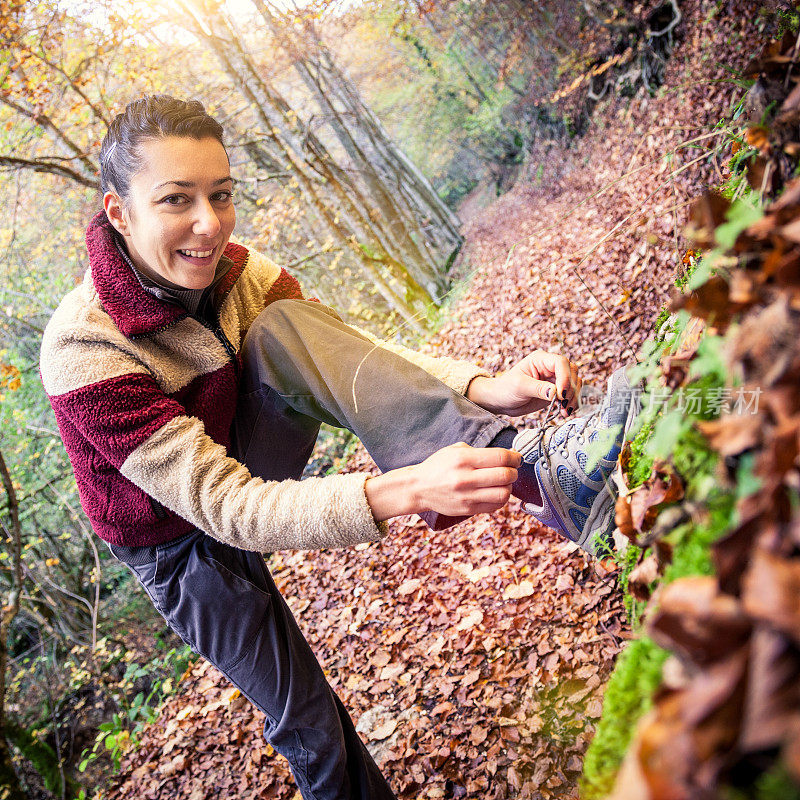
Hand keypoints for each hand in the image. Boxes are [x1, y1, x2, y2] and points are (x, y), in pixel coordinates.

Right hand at [364, 443, 520, 521]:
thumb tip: (506, 455)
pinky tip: (495, 491)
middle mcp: (465, 478)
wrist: (419, 488)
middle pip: (505, 476)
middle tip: (512, 468)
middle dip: (514, 471)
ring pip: (503, 493)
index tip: (516, 457)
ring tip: (504, 482)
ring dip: (509, 486)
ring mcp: (467, 496)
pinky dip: (501, 498)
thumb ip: (479, 452)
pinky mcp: (468, 509)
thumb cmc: (438, 466)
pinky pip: (495, 506)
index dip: (514, 456)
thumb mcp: (454, 450)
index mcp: (463, 459)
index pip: (500, 457)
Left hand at [466, 350, 580, 417]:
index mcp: (540, 359)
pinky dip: (571, 403)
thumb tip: (555, 392)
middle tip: (564, 404)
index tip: (561, 394)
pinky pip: (570, 395)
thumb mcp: (519, 387)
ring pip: (574, 384)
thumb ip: (537, 388)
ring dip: (573, 398)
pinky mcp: (556, 391)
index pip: (561, 363)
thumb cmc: (505, 389)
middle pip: (572, 372)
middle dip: (571, 389)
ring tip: (565, 411)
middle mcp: (550, 367)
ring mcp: (554, 379)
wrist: (501, 401)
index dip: (565, 377)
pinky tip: (565, 412)